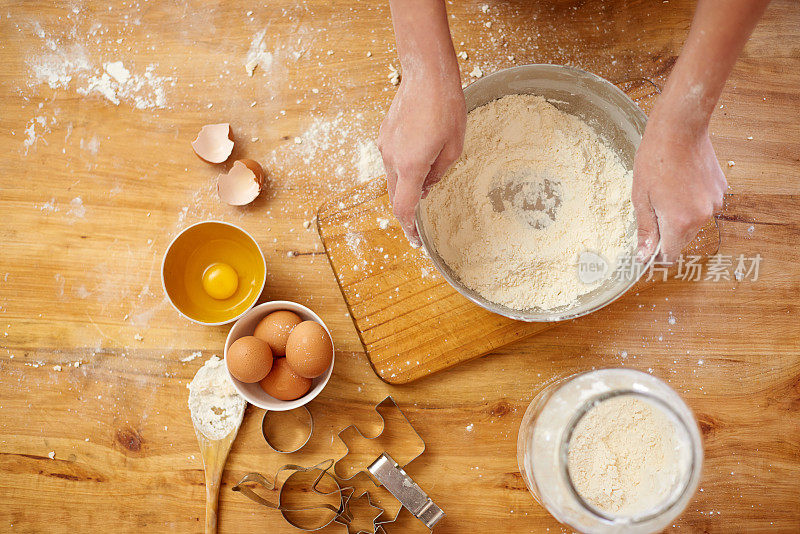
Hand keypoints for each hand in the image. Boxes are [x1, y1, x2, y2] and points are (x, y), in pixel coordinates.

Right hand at [378, 68, 465, 245]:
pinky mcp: (384, 135)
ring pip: (393, 179)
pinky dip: (403, 170)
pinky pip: (392, 161)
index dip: (410, 229)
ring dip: (406, 187)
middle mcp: (392, 158)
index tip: (416, 241)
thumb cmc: (446, 107)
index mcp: (411, 165)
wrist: (426, 74)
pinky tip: (419, 160)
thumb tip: (427, 189)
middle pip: (395, 196)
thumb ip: (439, 174)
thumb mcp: (454, 148)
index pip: (404, 208)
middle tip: (420, 222)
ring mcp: (385, 146)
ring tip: (425, 184)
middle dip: (407, 211)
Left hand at [632, 115, 726, 262]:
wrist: (680, 129)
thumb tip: (644, 256)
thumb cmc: (655, 160)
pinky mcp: (721, 190)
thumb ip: (646, 230)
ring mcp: (714, 203)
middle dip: (667, 232)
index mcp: (679, 222)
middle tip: (653, 208)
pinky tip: (681, 182)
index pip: (670, 255)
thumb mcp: (641, 198)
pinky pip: (704, 205)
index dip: (657, 253)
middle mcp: (702, 217)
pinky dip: (692, 201)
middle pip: (682, 240)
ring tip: (667, 190)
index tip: (648, 247)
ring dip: (681, 215)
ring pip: (694, 222)